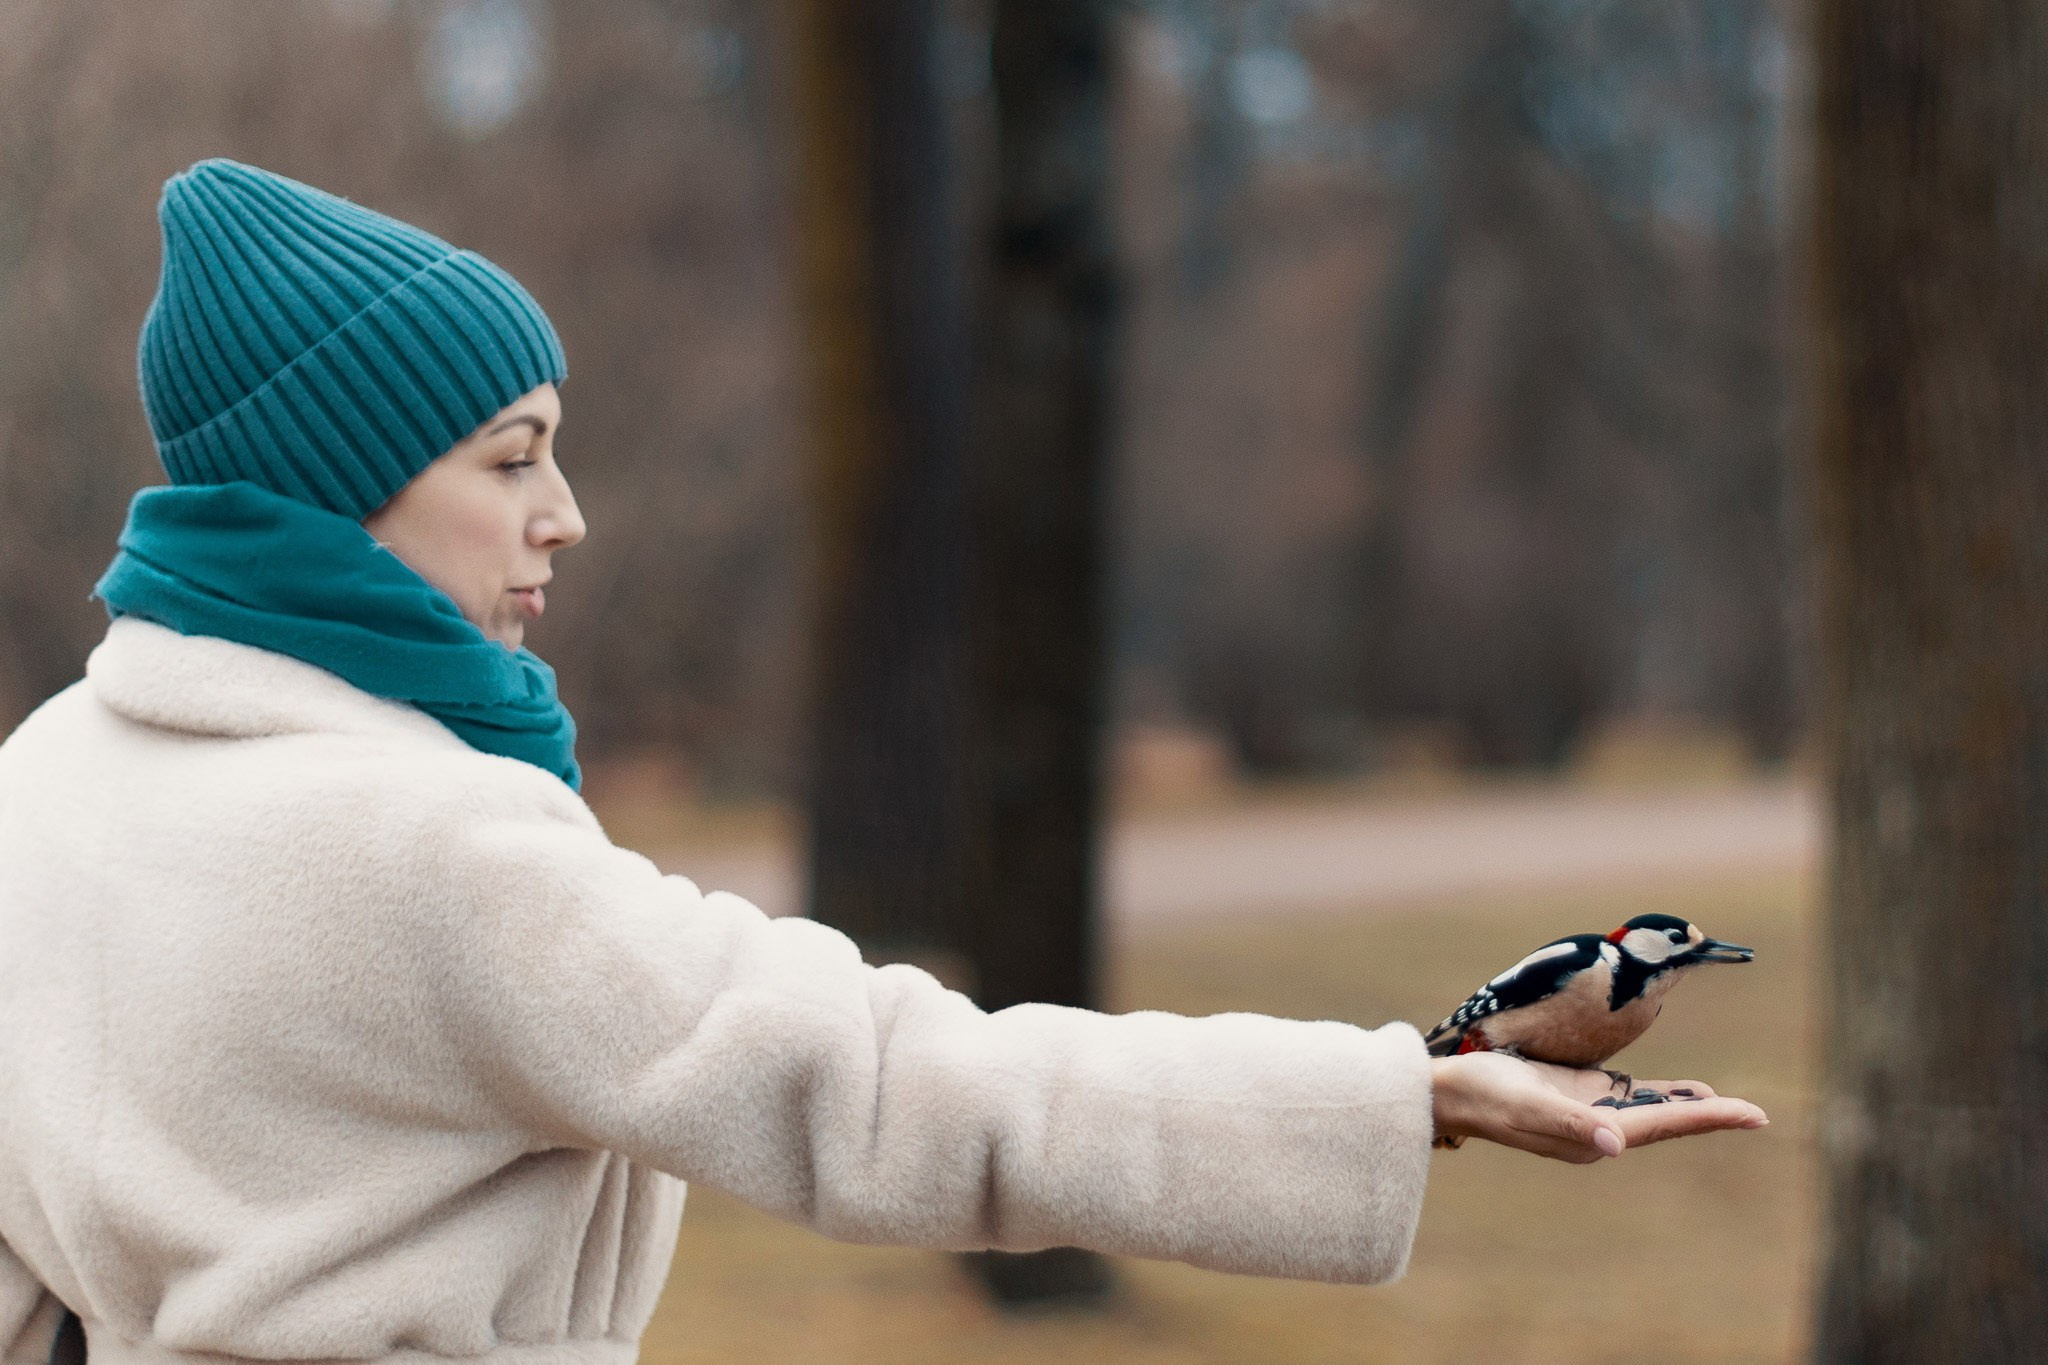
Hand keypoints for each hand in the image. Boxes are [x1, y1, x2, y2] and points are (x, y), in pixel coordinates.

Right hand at [1430, 1051, 1767, 1162]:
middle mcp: (1598, 1131)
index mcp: (1592, 1137)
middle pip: (1665, 1122)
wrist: (1449, 1091)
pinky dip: (1661, 1094)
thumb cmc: (1485, 1094)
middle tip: (1758, 1115)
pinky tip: (1681, 1092)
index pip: (1661, 1125)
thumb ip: (1572, 1121)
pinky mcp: (1578, 1097)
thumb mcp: (1526, 1104)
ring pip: (1652, 1111)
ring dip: (1690, 1109)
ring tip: (1732, 1108)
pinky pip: (1631, 1097)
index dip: (1707, 1118)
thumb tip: (1618, 1144)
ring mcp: (1589, 1115)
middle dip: (1710, 1117)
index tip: (1751, 1114)